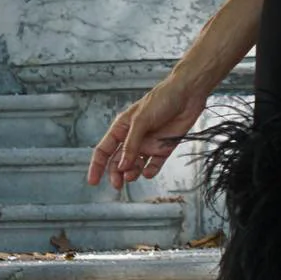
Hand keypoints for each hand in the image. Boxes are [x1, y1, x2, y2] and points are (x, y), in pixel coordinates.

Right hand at [87, 79, 208, 190]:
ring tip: (133, 176)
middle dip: (116, 174)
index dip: (97, 166)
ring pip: (135, 165)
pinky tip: (148, 172)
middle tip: (118, 185)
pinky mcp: (163, 148)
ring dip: (132, 173)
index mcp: (122, 128)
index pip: (104, 150)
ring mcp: (148, 144)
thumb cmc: (162, 99)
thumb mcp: (141, 120)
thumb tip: (121, 166)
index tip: (93, 181)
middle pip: (118, 162)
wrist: (187, 94)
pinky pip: (154, 164)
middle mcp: (133, 138)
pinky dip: (150, 171)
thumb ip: (131, 144)